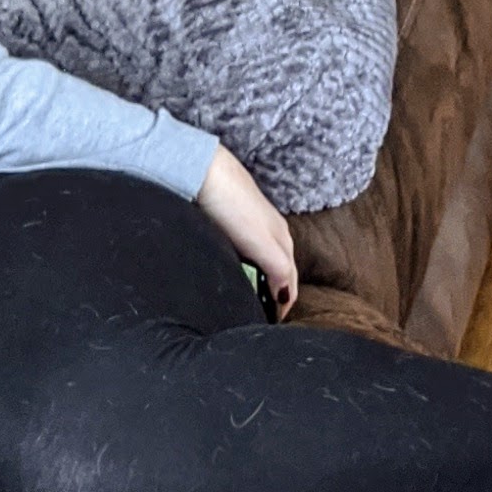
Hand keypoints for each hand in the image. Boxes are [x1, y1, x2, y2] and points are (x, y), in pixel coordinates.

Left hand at [195, 147, 297, 316]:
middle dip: (278, 292)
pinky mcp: (232, 218)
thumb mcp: (259, 242)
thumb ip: (277, 268)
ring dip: (264, 279)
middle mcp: (270, 230)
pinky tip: (236, 268)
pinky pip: (247, 249)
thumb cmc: (229, 202)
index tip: (275, 323)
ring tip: (253, 297)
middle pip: (281, 268)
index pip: (291, 279)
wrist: (201, 169)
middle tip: (266, 315)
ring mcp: (252, 223)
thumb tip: (287, 296)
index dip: (285, 303)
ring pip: (264, 257)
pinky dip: (248, 265)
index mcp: (281, 238)